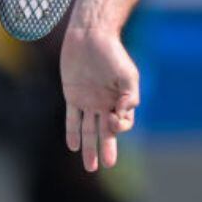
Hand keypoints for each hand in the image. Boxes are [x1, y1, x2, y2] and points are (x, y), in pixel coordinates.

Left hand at [60, 25, 139, 171]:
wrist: (90, 35)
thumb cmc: (112, 53)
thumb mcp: (126, 75)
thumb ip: (129, 97)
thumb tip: (123, 117)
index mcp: (119, 100)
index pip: (122, 124)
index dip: (119, 128)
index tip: (114, 121)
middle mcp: (104, 104)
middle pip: (105, 133)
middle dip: (105, 150)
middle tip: (104, 166)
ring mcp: (88, 101)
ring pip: (89, 130)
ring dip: (89, 147)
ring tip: (90, 167)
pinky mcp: (72, 95)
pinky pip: (72, 118)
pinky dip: (72, 132)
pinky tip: (74, 147)